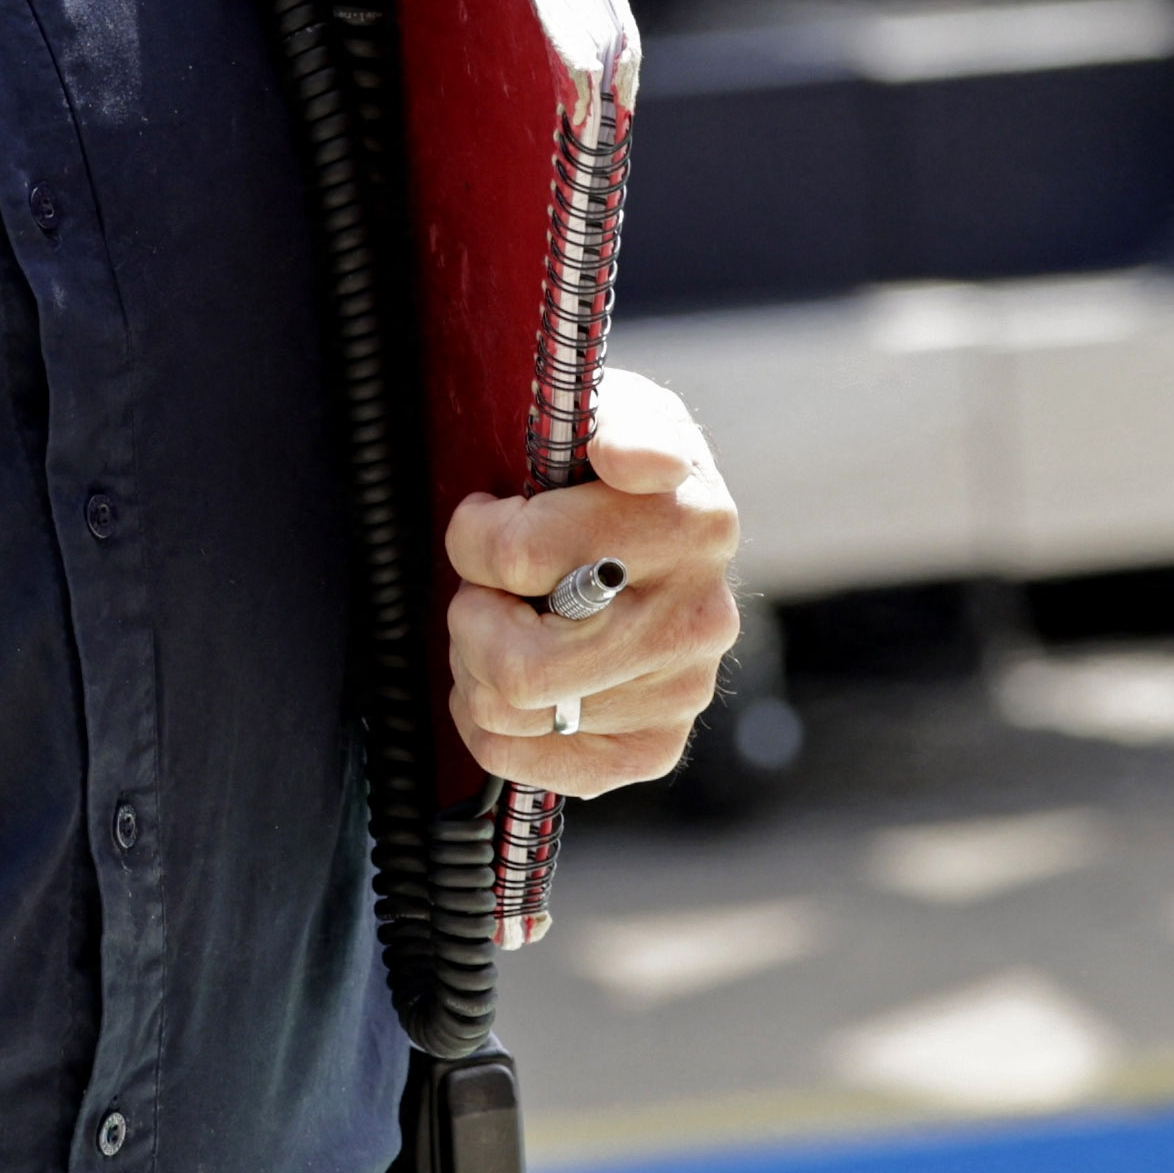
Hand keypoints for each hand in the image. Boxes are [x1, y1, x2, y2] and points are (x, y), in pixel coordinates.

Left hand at [441, 363, 739, 799]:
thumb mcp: (615, 408)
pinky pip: (532, 764)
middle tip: (485, 587)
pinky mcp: (656, 746)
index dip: (477, 536)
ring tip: (503, 624)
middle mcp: (702, 616)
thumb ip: (621, 423)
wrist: (644, 531)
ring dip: (477, 666)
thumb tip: (628, 460)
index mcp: (696, 520)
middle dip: (470, 618)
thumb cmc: (604, 466)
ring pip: (513, 711)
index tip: (491, 513)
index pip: (520, 557)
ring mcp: (683, 690)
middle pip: (517, 663)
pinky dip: (494, 729)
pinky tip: (511, 684)